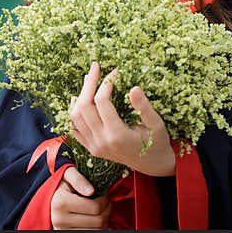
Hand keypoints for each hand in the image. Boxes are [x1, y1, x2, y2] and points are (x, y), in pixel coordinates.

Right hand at [50, 167, 111, 229]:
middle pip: (98, 221)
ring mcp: (63, 230)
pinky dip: (97, 228)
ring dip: (104, 220)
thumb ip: (79, 179)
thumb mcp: (69, 174)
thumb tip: (91, 191)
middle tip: (106, 202)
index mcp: (61, 202)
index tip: (104, 195)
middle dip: (106, 210)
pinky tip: (95, 219)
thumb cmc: (63, 184)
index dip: (105, 200)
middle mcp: (60, 219)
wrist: (50, 199)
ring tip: (100, 210)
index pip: (95, 207)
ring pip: (96, 230)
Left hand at [69, 61, 175, 176]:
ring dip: (80, 96)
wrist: (153, 165)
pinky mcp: (91, 149)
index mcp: (117, 135)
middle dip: (89, 83)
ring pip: (75, 117)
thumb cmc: (157, 143)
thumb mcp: (157, 125)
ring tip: (89, 80)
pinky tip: (78, 100)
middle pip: (83, 106)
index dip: (107, 82)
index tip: (116, 72)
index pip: (102, 101)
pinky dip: (73, 113)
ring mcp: (94, 147)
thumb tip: (133, 87)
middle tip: (96, 67)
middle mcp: (101, 142)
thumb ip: (144, 107)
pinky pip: (74, 129)